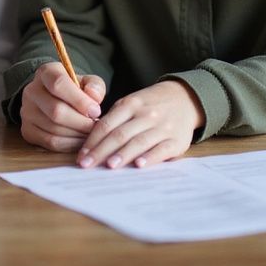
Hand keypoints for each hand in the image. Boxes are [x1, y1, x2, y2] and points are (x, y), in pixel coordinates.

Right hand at [19, 62, 104, 152]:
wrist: (54, 99)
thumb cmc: (74, 90)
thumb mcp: (87, 81)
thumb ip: (94, 86)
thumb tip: (94, 98)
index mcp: (46, 73)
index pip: (58, 84)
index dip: (79, 100)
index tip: (96, 111)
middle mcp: (32, 91)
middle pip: (56, 111)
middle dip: (81, 122)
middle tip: (96, 125)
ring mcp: (27, 112)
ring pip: (54, 129)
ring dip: (77, 134)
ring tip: (90, 133)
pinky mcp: (28, 130)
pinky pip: (51, 142)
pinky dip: (70, 144)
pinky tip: (80, 140)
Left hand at [77, 79, 204, 169]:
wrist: (184, 99)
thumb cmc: (150, 105)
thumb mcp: (131, 104)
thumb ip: (115, 120)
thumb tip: (92, 143)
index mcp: (130, 104)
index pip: (106, 124)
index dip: (92, 141)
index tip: (81, 156)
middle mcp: (145, 114)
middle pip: (119, 134)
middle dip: (101, 151)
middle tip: (87, 165)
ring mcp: (162, 127)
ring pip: (138, 141)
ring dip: (123, 155)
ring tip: (109, 166)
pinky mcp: (176, 140)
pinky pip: (161, 149)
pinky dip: (150, 157)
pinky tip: (139, 165)